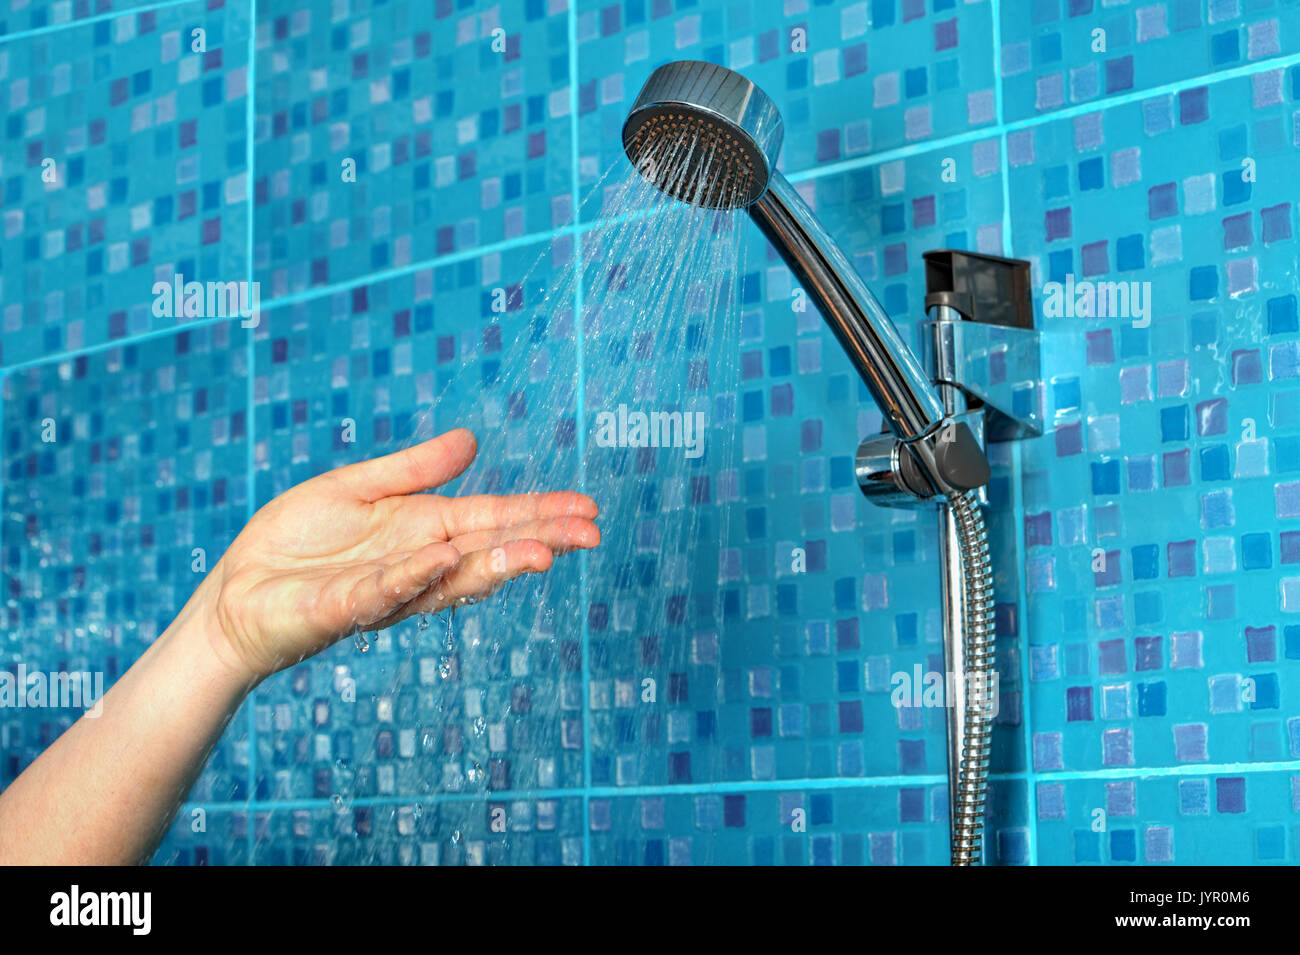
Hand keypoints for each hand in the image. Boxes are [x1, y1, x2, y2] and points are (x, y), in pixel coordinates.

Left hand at [191, 428, 599, 683]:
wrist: (237, 594)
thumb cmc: (297, 543)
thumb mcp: (358, 488)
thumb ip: (414, 469)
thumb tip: (472, 440)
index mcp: (424, 531)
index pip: (492, 519)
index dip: (540, 512)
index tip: (588, 508)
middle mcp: (417, 564)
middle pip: (487, 550)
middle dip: (539, 540)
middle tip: (590, 534)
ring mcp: (385, 590)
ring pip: (449, 579)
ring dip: (494, 565)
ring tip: (541, 552)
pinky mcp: (342, 609)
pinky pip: (381, 591)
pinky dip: (411, 575)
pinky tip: (440, 557)